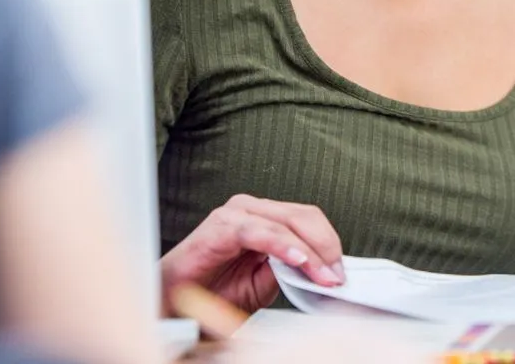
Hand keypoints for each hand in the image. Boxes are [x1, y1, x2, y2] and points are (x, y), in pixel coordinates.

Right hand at [159, 194, 345, 315]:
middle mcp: (252, 209)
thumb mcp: (264, 283)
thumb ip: (290, 270)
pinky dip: (283, 246)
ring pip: (286, 224)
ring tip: (323, 275)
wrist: (174, 305)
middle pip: (303, 216)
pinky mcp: (221, 226)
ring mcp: (236, 214)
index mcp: (265, 218)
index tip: (341, 273)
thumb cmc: (214, 292)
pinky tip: (297, 261)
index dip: (329, 245)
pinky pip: (259, 232)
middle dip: (326, 248)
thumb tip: (321, 270)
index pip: (308, 220)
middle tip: (336, 276)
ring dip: (310, 252)